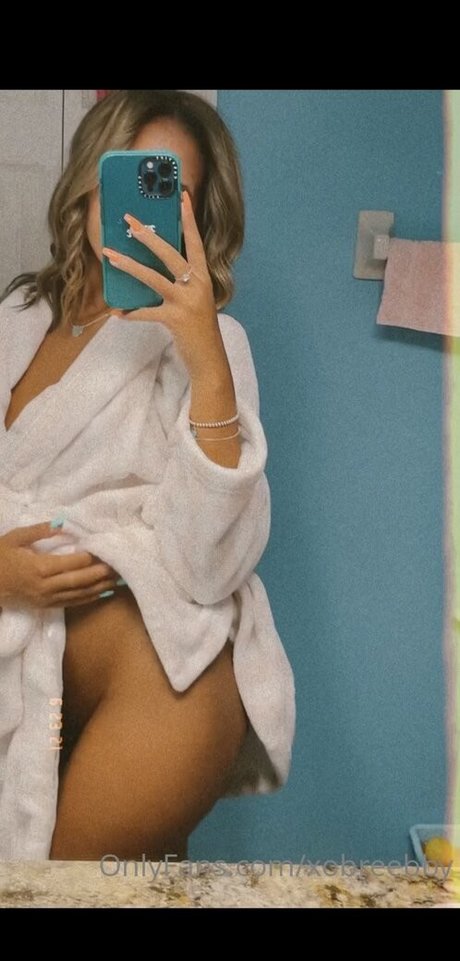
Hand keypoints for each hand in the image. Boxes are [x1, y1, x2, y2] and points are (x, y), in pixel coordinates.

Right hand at [0, 522, 120, 610]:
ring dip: (99, 587)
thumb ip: (39, 530)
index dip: (89, 557)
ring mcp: (46, 599)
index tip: (104, 548)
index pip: (71, 563)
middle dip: (100, 573)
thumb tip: (63, 524)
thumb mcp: (15, 538)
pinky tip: (102, 592)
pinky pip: (71, 603)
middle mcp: (45, 586)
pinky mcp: (46, 606)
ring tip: (118, 579)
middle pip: (79, 581)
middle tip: (119, 565)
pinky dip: (89, 598)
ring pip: (78, 594)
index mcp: (38, 567)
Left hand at [101, 191, 226, 379]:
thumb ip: (183, 283)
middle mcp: (196, 285)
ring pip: (153, 277)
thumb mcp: (197, 300)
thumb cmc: (200, 329)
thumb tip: (155, 268)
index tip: (181, 197)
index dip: (188, 219)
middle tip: (130, 221)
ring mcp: (186, 301)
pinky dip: (131, 314)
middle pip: (170, 253)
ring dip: (129, 266)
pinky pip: (146, 312)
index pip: (196, 242)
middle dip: (148, 236)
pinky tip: (118, 313)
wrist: (210, 358)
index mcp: (203, 277)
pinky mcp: (175, 319)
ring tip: (110, 255)